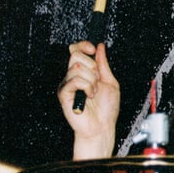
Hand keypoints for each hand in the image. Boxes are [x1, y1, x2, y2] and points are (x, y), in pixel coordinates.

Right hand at [58, 41, 119, 158]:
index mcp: (83, 72)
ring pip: (76, 68)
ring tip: (94, 92)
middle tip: (97, 81)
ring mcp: (67, 85)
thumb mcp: (110, 81)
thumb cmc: (106, 109)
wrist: (102, 126)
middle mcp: (73, 77)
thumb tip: (100, 47)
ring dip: (91, 80)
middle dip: (91, 66)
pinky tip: (89, 96)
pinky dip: (87, 87)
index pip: (75, 50)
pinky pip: (74, 80)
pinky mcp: (64, 94)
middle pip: (75, 55)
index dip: (83, 46)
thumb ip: (103, 64)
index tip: (93, 49)